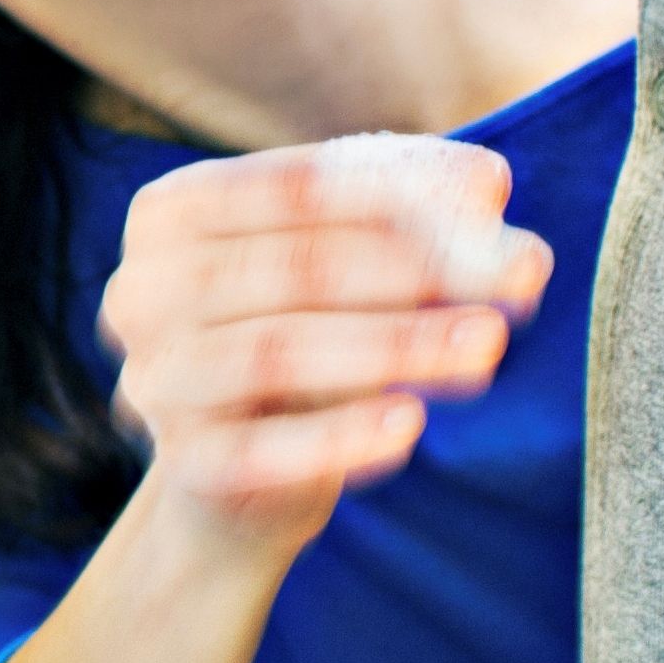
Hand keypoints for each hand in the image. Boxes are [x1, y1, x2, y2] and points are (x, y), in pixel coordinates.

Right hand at [100, 138, 552, 555]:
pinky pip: (265, 449)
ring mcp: (154, 378)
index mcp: (171, 213)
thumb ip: (403, 220)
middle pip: (296, 267)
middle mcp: (140, 289)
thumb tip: (488, 187)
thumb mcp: (343, 265)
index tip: (497, 188)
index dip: (402, 185)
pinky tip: (412, 424)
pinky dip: (340, 436)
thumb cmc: (299, 334)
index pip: (295, 187)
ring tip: (488, 344)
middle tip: (523, 272)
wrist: (243, 477)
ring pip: (281, 352)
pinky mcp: (184, 463)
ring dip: (397, 345)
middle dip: (421, 266)